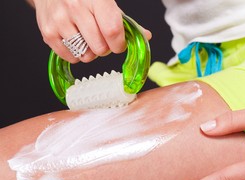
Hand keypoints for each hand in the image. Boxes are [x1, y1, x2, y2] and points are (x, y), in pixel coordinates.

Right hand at [31, 0, 151, 62]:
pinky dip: (76, 54)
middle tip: (101, 39)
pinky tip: (75, 41)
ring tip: (87, 39)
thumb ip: (125, 22)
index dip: (119, 44)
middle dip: (105, 49)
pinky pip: (70, 57)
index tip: (118, 44)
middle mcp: (76, 7)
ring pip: (85, 55)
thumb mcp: (106, 3)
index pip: (112, 31)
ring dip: (90, 52)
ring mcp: (60, 20)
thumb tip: (145, 37)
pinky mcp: (48, 31)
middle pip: (100, 48)